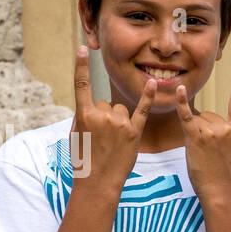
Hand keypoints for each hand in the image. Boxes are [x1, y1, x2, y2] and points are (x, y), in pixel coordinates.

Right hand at [69, 44, 154, 189]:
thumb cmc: (84, 160)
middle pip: (106, 104)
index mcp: (84, 114)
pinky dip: (149, 97)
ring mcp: (120, 123)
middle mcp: (102, 114)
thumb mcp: (76, 136)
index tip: (83, 49)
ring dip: (119, 122)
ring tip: (114, 142)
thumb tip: (90, 106)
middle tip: (102, 140)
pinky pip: (143, 109)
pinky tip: (154, 84)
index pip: (81, 85)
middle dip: (104, 118)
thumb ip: (83, 117)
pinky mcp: (135, 131)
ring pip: (121, 110)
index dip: (81, 66)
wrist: (98, 182)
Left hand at [175, 59, 230, 202]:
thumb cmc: (225, 174)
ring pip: (197, 121)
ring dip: (194, 135)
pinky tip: (177, 90)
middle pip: (209, 115)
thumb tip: (200, 116)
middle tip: (211, 154)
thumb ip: (223, 130)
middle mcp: (228, 126)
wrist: (223, 193)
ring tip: (203, 156)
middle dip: (205, 131)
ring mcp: (213, 132)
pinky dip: (181, 104)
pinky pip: (186, 117)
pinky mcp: (198, 138)